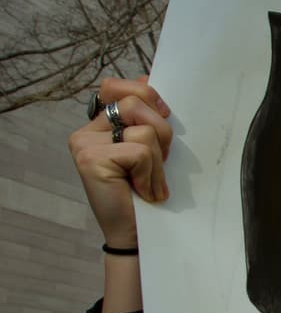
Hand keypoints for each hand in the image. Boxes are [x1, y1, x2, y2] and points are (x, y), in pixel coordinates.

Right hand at [68, 77, 171, 247]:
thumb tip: (149, 79)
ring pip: (144, 130)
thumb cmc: (147, 191)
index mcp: (100, 124)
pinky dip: (152, 174)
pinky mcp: (91, 159)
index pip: (116, 86)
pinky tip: (144, 191)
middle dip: (162, 131)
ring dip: (158, 161)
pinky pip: (140, 151)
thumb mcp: (152, 148)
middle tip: (161, 158)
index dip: (145, 93)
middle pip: (136, 103)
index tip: (164, 114)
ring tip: (150, 181)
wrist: (139, 233)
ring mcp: (84, 144)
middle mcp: (87, 130)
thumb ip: (147, 117)